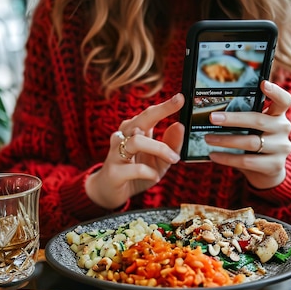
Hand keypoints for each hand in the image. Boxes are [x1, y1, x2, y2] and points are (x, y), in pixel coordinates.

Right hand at [85, 94, 184, 208]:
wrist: (110, 192)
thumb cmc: (136, 172)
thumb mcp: (159, 160)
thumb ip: (171, 145)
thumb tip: (179, 125)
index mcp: (134, 130)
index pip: (149, 113)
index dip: (165, 106)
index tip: (180, 98)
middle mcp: (124, 137)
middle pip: (140, 120)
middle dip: (160, 114)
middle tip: (179, 121)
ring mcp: (116, 153)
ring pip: (137, 141)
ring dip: (159, 149)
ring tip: (173, 159)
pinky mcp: (114, 172)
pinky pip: (135, 168)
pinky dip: (150, 173)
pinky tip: (154, 177)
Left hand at [205, 81, 290, 188]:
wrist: (268, 171)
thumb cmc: (256, 143)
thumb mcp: (255, 128)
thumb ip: (245, 118)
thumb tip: (214, 112)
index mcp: (279, 115)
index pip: (284, 100)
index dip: (275, 91)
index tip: (263, 83)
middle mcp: (283, 129)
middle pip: (258, 120)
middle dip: (233, 119)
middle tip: (212, 118)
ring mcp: (281, 148)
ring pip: (251, 142)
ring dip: (225, 140)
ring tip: (208, 138)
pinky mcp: (274, 165)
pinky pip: (247, 161)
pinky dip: (227, 158)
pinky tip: (213, 155)